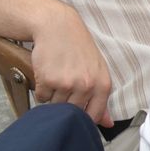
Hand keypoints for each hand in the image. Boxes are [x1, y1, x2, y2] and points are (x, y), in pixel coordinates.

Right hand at [29, 6, 113, 125]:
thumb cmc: (79, 49)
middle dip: (66, 106)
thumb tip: (108, 123)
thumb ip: (101, 98)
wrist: (58, 27)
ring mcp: (67, 84)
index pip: (93, 117)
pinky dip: (41, 90)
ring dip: (53, 97)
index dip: (83, 120)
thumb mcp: (98, 70)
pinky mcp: (49, 80)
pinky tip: (47, 75)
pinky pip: (41, 97)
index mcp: (103, 85)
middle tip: (64, 88)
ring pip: (55, 106)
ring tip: (57, 79)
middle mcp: (87, 86)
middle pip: (72, 114)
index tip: (76, 115)